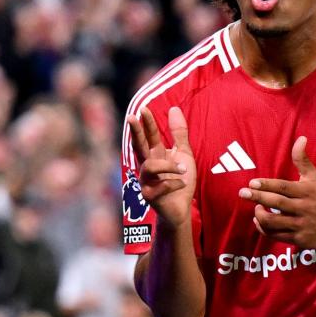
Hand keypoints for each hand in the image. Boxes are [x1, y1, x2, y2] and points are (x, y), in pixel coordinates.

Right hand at [126, 106, 195, 227]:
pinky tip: (181, 185)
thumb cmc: (180, 181)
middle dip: (135, 132)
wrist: (181, 208)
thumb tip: (173, 108)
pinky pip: (162, 185)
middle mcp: (147, 167)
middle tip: (131, 117)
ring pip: (150, 167)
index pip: (149, 136)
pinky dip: (175, 183)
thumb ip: (179, 133)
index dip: (147, 123)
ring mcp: (146, 182)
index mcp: (155, 155)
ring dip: (169, 165)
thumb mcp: (183, 154)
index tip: (143, 108)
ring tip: (183, 169)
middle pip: (138, 147)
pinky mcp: (150, 196)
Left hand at [238, 136, 315, 248]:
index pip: (284, 187)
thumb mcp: (315, 177)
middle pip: (276, 203)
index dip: (267, 185)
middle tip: (242, 193)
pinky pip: (276, 235)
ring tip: (255, 207)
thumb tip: (300, 138)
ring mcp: (301, 225)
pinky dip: (264, 229)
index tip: (252, 182)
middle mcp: (304, 208)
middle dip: (257, 197)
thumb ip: (302, 159)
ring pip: (274, 221)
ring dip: (260, 215)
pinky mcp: (298, 239)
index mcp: (307, 192)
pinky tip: (258, 221)